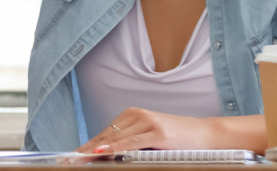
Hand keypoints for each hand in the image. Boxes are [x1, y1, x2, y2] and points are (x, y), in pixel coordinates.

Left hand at [76, 108, 218, 153]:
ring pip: (114, 138)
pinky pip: (132, 142)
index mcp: (132, 115)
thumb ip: (130, 144)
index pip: (103, 134)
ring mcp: (147, 122)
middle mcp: (137, 115)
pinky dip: (116, 148)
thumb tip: (105, 155)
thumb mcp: (150, 139)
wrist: (207, 135)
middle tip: (69, 161)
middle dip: (86, 150)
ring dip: (94, 150)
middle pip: (105, 136)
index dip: (86, 146)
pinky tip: (102, 152)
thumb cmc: (179, 140)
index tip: (70, 157)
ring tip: (79, 159)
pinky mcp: (158, 132)